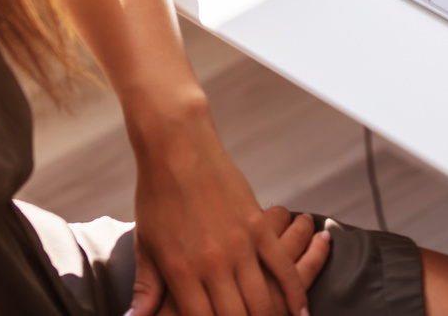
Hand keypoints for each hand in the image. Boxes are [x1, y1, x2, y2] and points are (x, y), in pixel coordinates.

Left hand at [131, 112, 309, 315]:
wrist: (177, 148)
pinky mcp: (258, 226)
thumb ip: (146, 288)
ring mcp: (239, 244)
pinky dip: (296, 292)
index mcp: (181, 273)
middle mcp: (213, 264)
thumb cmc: (156, 195)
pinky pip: (283, 266)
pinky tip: (302, 313)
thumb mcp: (145, 245)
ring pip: (264, 300)